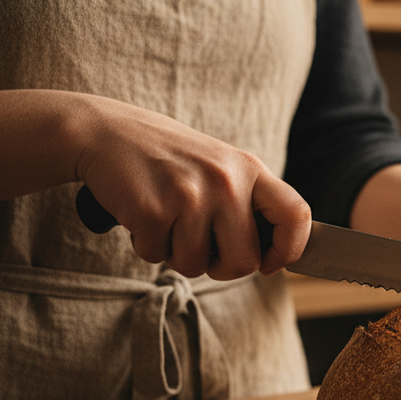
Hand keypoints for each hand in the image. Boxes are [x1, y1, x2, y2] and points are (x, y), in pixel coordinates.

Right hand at [0, 89, 309, 278]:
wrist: (105, 132)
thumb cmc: (168, 158)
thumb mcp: (219, 166)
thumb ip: (248, 202)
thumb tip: (276, 257)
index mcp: (248, 168)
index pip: (295, 215)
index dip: (290, 249)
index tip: (272, 264)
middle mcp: (226, 181)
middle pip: (245, 260)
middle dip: (222, 267)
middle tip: (201, 248)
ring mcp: (190, 195)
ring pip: (197, 266)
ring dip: (177, 255)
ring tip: (166, 220)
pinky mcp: (153, 210)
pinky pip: (158, 257)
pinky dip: (146, 247)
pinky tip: (142, 216)